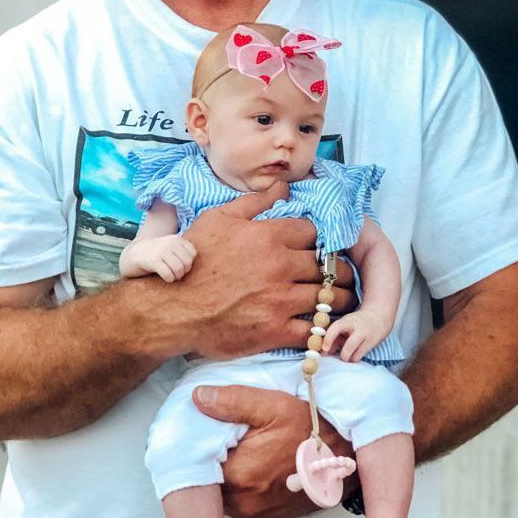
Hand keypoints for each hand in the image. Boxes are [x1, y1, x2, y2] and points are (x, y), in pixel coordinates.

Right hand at [123, 235, 195, 282]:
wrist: (135, 254)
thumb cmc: (157, 255)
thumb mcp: (170, 248)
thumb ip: (183, 253)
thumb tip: (202, 269)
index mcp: (176, 239)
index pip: (192, 254)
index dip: (189, 264)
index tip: (181, 267)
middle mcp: (170, 243)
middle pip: (187, 262)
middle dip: (183, 272)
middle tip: (176, 274)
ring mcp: (161, 251)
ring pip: (179, 269)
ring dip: (177, 277)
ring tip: (172, 277)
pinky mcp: (153, 260)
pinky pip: (168, 274)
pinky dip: (169, 279)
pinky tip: (166, 278)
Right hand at [177, 183, 356, 358]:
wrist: (172, 308)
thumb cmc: (193, 260)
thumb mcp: (218, 219)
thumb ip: (255, 202)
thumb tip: (284, 186)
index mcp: (269, 236)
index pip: (314, 232)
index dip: (323, 238)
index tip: (326, 246)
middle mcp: (280, 266)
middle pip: (328, 265)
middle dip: (340, 269)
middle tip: (345, 273)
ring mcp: (279, 300)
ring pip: (329, 297)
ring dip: (341, 298)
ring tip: (345, 299)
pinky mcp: (275, 331)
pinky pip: (313, 330)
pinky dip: (325, 329)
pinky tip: (330, 327)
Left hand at [193, 384, 356, 517]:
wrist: (349, 455)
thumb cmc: (312, 426)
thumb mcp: (273, 405)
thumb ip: (231, 401)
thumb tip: (197, 398)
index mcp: (240, 475)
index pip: (200, 463)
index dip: (200, 445)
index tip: (203, 429)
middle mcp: (244, 504)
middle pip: (209, 481)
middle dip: (211, 461)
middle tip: (223, 437)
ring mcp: (255, 515)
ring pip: (223, 493)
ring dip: (225, 474)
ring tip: (238, 449)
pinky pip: (239, 503)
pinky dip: (240, 486)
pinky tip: (251, 464)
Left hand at [322, 308, 390, 361]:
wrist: (378, 317)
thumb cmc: (356, 322)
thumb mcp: (345, 324)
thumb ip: (335, 337)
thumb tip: (326, 352)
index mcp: (348, 321)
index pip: (337, 327)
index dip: (329, 338)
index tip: (324, 349)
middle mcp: (358, 329)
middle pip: (349, 346)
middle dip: (342, 355)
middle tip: (336, 356)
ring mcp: (366, 337)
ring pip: (355, 356)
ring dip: (348, 358)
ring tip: (346, 354)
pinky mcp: (371, 345)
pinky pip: (359, 357)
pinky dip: (353, 358)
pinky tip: (352, 354)